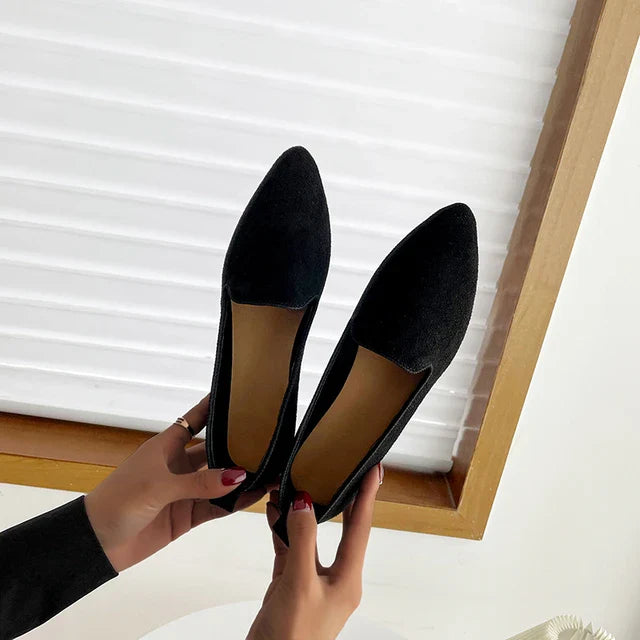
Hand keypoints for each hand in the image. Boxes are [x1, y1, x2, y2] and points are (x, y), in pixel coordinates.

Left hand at [84, 396, 264, 571]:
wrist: (97, 543)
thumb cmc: (120, 500)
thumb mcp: (159, 486)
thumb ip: (200, 482)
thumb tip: (239, 476)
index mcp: (167, 446)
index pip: (195, 419)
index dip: (214, 406)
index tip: (240, 394)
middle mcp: (179, 465)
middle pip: (214, 450)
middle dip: (237, 445)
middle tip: (269, 439)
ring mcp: (185, 490)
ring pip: (219, 479)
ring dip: (240, 476)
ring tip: (270, 468)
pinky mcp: (188, 515)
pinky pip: (216, 506)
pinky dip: (234, 502)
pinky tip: (254, 495)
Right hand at [247, 464, 382, 639]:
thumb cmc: (293, 637)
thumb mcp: (299, 584)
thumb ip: (302, 540)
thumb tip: (303, 502)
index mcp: (347, 579)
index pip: (361, 528)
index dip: (367, 496)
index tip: (373, 469)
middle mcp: (333, 577)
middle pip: (340, 527)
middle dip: (339, 497)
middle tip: (341, 467)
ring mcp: (311, 580)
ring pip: (310, 535)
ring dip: (301, 511)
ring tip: (294, 481)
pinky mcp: (290, 585)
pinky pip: (289, 548)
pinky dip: (281, 529)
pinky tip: (273, 511)